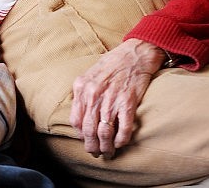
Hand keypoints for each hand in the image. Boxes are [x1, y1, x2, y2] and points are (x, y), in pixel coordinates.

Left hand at [69, 38, 164, 157]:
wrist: (133, 55)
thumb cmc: (111, 65)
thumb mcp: (88, 76)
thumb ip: (82, 94)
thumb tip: (79, 117)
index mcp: (81, 87)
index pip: (75, 120)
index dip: (80, 134)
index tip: (84, 140)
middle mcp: (94, 94)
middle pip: (88, 130)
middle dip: (91, 146)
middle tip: (95, 153)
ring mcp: (111, 99)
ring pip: (104, 132)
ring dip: (106, 147)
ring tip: (108, 152)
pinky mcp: (128, 102)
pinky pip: (123, 128)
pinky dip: (122, 140)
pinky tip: (121, 143)